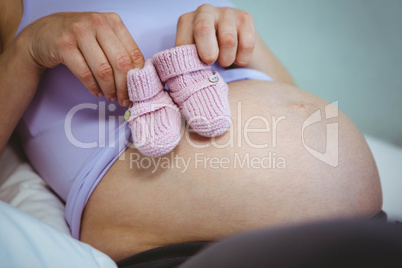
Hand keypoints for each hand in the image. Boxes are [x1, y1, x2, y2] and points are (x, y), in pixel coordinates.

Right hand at [22, 12, 144, 106]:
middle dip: (124, 86)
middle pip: (121, 63)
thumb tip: (138, 79)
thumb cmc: (78, 37)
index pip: (134, 53)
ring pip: (104, 70)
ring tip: (110, 96)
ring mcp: (79, 32)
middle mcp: (98, 23)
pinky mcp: (64, 44)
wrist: (43, 33)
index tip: (137, 92)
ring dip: (109, 89)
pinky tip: (96, 91)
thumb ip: (120, 51)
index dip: (137, 77)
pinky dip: (93, 87)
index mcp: (113, 21)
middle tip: (124, 100)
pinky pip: (84, 73)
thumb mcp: (102, 37)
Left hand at [176, 4, 254, 66]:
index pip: (183, 42)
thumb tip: (193, 82)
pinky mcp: (245, 17)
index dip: (192, 61)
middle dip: (208, 53)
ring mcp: (226, 12)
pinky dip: (242, 58)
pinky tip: (237, 55)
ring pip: (228, 40)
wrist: (231, 45)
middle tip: (211, 62)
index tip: (198, 67)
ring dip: (227, 59)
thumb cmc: (207, 54)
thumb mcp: (193, 59)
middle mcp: (204, 11)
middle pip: (203, 29)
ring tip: (224, 60)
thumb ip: (189, 64)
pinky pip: (246, 44)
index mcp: (187, 21)